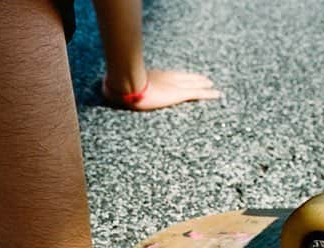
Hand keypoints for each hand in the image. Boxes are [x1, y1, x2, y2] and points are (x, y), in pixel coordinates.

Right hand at [101, 69, 221, 110]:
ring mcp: (174, 85)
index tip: (185, 77)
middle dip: (195, 79)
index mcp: (154, 78)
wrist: (127, 85)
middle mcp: (166, 79)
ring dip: (203, 85)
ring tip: (212, 86)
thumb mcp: (119, 88)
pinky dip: (209, 94)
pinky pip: (198, 94)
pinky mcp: (178, 94)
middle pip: (185, 78)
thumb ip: (117, 89)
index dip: (179, 77)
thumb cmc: (121, 87)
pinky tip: (217, 95)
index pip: (171, 76)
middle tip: (204, 80)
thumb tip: (106, 90)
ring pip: (194, 84)